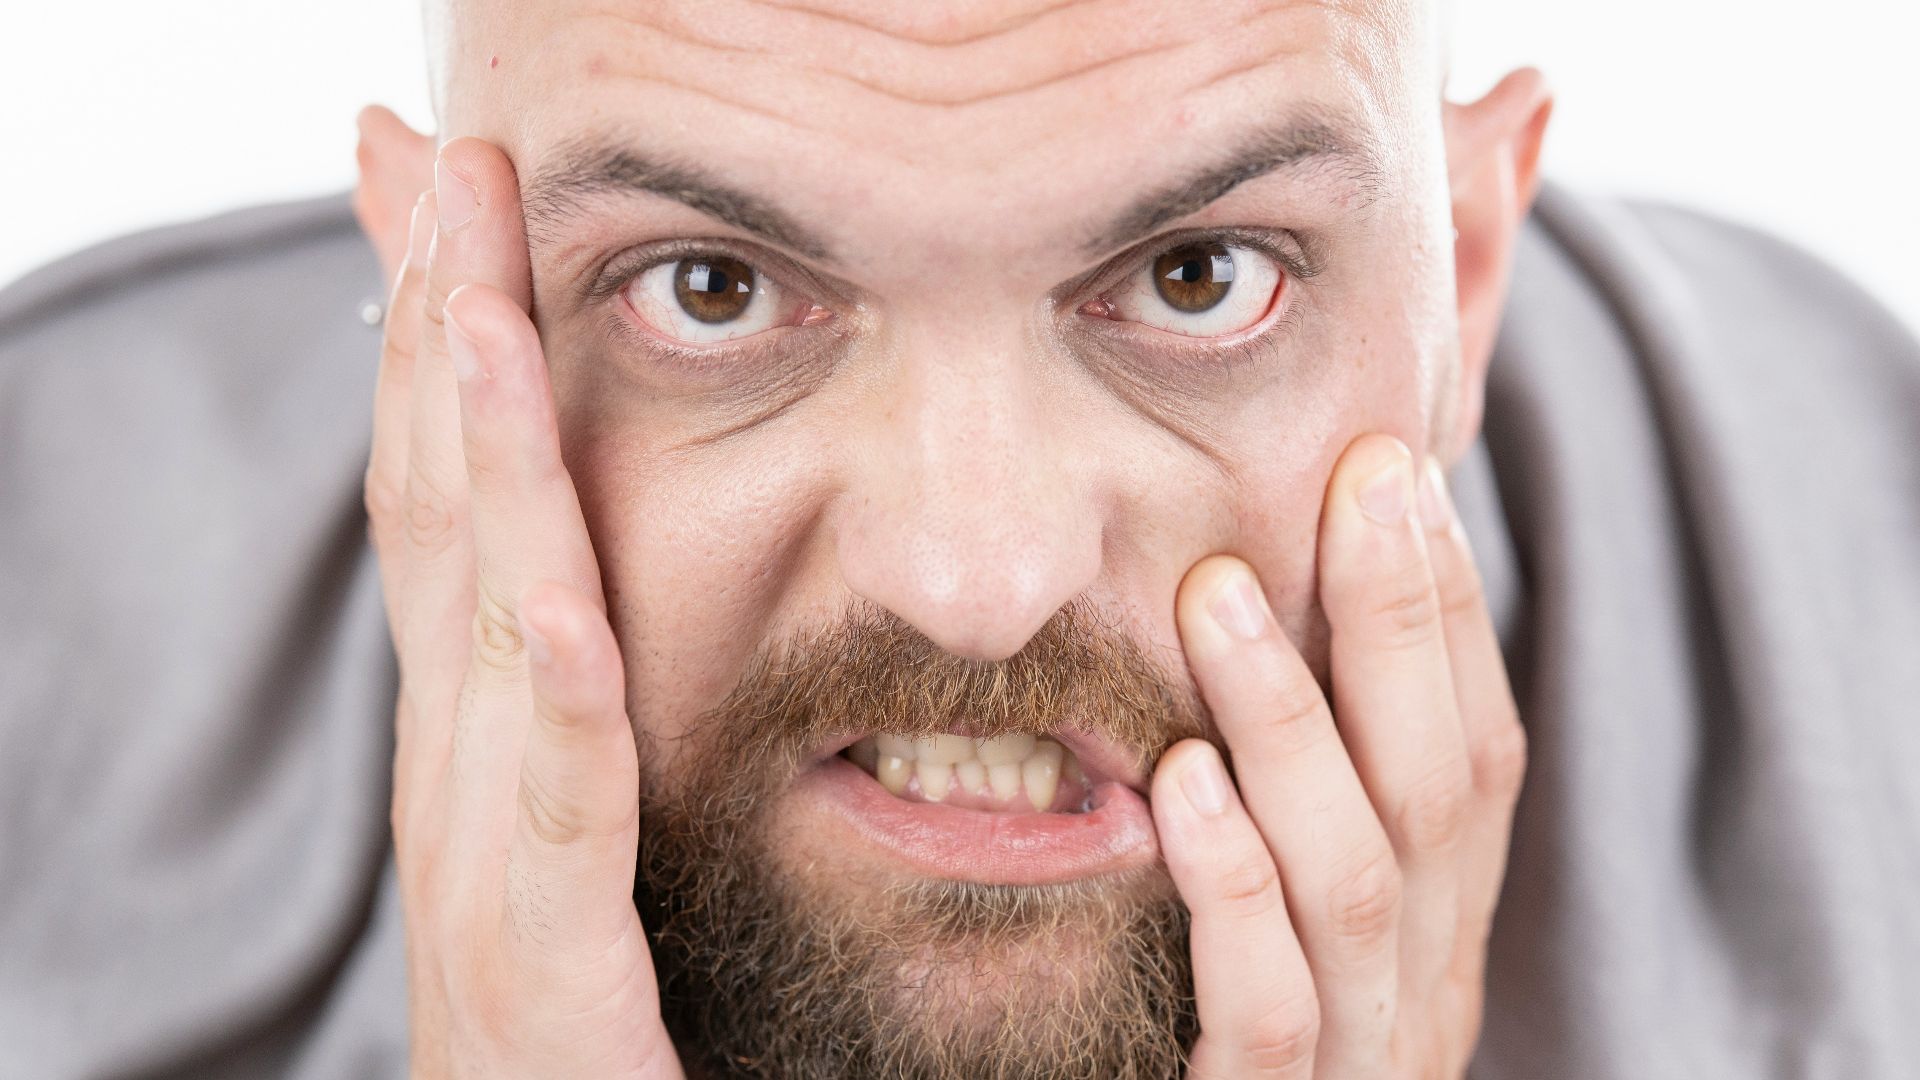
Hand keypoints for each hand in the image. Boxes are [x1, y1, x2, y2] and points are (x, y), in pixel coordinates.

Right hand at [363, 135, 682, 1078]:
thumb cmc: (591, 1019)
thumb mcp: (588, 824)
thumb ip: (591, 712)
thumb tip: (598, 593)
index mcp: (481, 729)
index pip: (450, 497)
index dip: (436, 343)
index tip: (445, 200)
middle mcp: (461, 769)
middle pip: (439, 510)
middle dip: (434, 328)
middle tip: (438, 160)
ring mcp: (491, 859)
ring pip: (480, 620)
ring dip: (473, 456)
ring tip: (469, 299)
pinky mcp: (552, 960)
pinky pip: (562, 808)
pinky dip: (554, 697)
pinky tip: (561, 605)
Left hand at [1152, 434, 1526, 1077]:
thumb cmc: (1239, 1042)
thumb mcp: (1300, 908)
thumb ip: (1308, 786)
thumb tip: (1273, 607)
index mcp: (1440, 927)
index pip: (1475, 752)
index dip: (1445, 612)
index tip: (1396, 474)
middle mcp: (1424, 987)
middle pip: (1440, 789)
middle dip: (1400, 628)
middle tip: (1347, 483)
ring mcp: (1361, 1060)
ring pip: (1355, 880)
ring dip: (1295, 727)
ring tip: (1220, 601)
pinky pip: (1269, 1008)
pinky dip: (1233, 887)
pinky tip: (1182, 786)